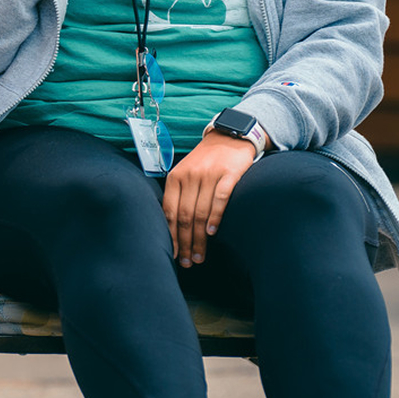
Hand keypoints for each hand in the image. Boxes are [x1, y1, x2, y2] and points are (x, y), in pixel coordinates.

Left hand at [160, 131, 259, 267]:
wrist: (230, 136)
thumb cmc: (206, 160)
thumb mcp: (186, 172)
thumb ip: (179, 194)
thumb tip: (172, 226)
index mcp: (175, 177)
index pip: (168, 211)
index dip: (170, 235)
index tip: (173, 254)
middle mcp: (190, 176)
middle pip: (183, 216)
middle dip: (184, 242)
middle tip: (188, 262)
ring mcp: (209, 175)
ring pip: (200, 212)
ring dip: (199, 238)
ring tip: (200, 256)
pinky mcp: (229, 174)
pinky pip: (219, 199)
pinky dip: (214, 218)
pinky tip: (212, 233)